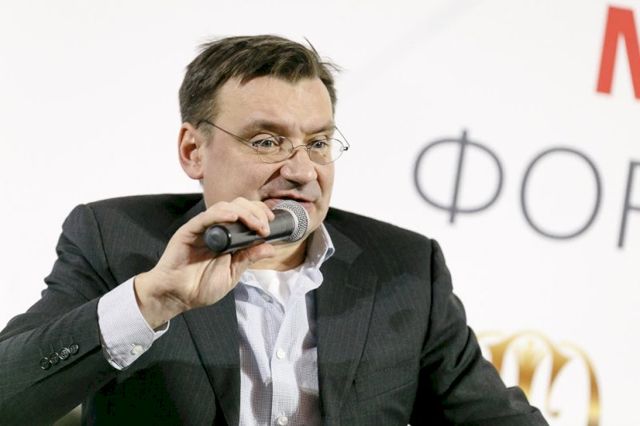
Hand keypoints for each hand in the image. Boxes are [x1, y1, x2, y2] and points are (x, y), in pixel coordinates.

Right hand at [134, 197, 275, 328]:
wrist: (176, 297)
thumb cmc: (200, 287)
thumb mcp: (232, 274)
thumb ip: (248, 258)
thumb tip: (270, 248)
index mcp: (227, 237)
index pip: (245, 214)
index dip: (259, 214)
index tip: (270, 223)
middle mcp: (216, 229)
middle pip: (237, 206)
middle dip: (255, 212)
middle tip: (265, 226)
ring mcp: (202, 228)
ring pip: (224, 207)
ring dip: (244, 212)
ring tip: (255, 224)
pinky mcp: (189, 231)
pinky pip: (206, 217)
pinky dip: (221, 214)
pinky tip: (233, 217)